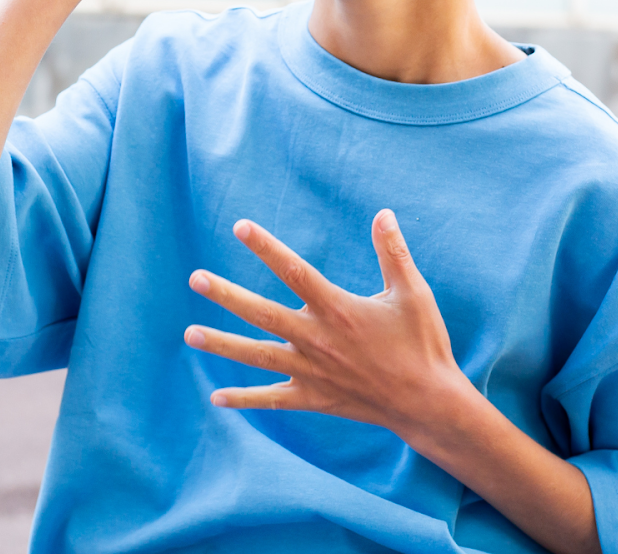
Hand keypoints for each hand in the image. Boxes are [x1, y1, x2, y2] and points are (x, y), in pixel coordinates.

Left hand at [183, 210, 468, 434]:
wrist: (428, 403)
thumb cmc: (422, 344)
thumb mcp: (412, 293)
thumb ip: (393, 253)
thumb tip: (383, 213)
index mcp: (338, 309)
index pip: (294, 271)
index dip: (267, 248)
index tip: (240, 227)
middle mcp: (317, 340)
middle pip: (263, 314)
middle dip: (228, 296)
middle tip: (196, 278)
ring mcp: (312, 372)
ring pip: (258, 356)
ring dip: (223, 344)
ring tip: (189, 333)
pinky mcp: (314, 398)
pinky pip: (272, 399)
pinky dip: (244, 398)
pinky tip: (216, 397)